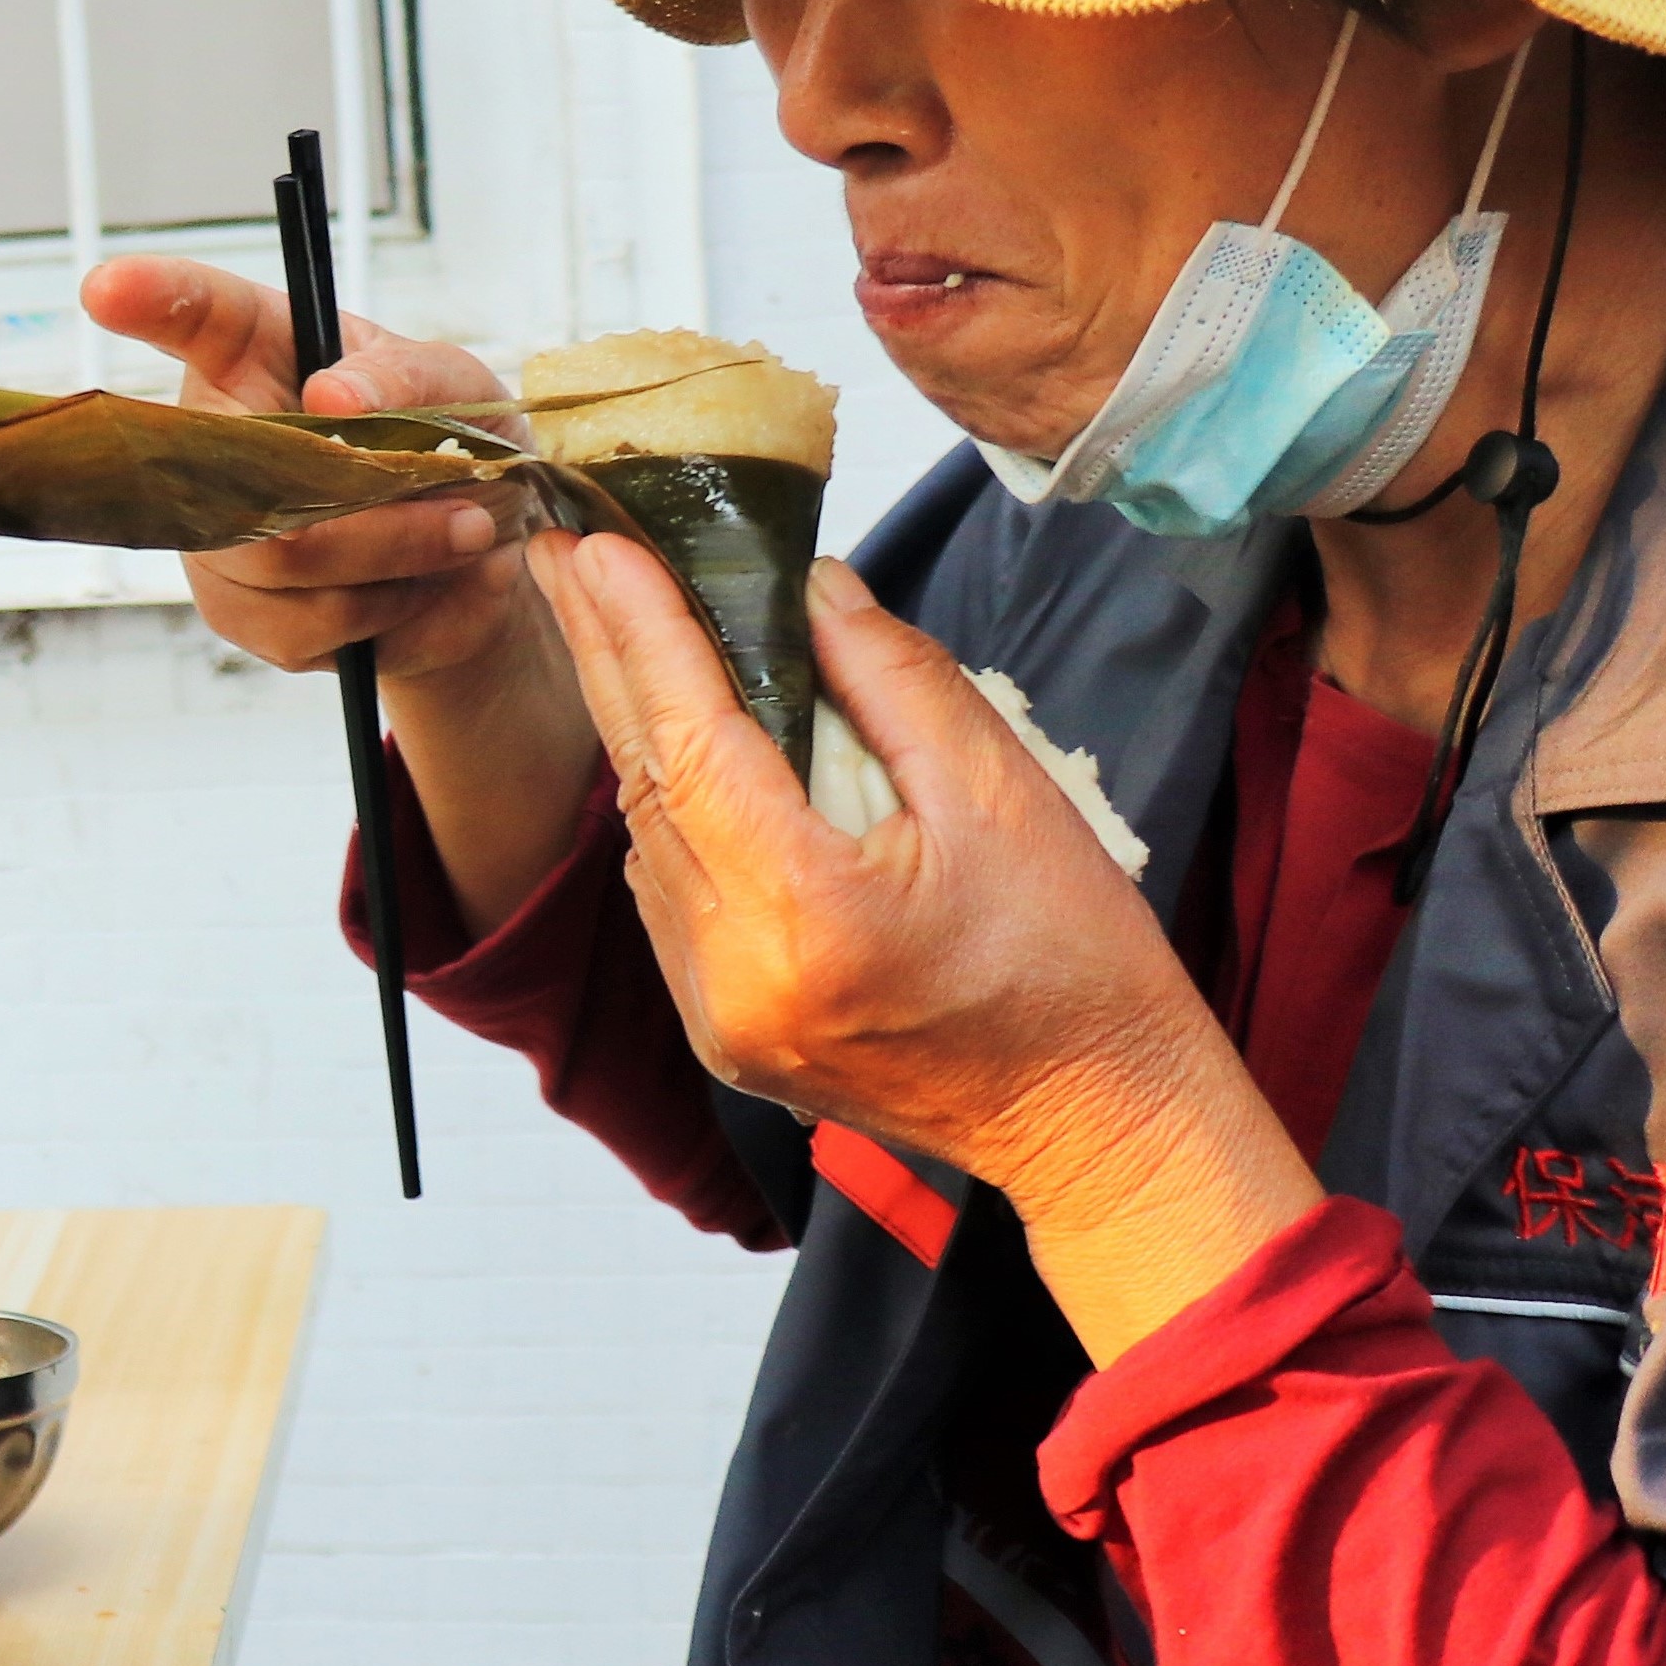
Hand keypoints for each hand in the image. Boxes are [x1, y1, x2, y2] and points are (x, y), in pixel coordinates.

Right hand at [75, 252, 537, 688]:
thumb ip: (408, 376)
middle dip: (369, 488)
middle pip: (245, 468)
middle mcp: (212, 443)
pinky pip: (307, 623)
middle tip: (457, 492)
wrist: (475, 567)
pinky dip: (386, 606)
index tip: (109, 286)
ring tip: (460, 532)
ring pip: (287, 558)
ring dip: (398, 550)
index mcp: (257, 355)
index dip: (150, 297)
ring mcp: (213, 536)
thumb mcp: (456, 387)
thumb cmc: (447, 452)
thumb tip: (333, 395)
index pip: (195, 314)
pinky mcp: (241, 616)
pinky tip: (412, 584)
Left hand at [537, 534, 1318, 1349]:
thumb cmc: (1076, 963)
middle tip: (565, 552)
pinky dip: (671, 809)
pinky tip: (663, 738)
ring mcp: (717, 1017)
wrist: (1099, 1120)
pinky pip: (671, 899)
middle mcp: (734, 978)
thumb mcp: (1004, 795)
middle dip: (606, 660)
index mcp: (805, 918)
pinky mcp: (724, 1034)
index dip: (643, 635)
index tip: (603, 545)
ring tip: (603, 620)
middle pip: (648, 787)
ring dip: (631, 730)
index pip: (691, 744)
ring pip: (650, 842)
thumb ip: (893, 681)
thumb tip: (808, 587)